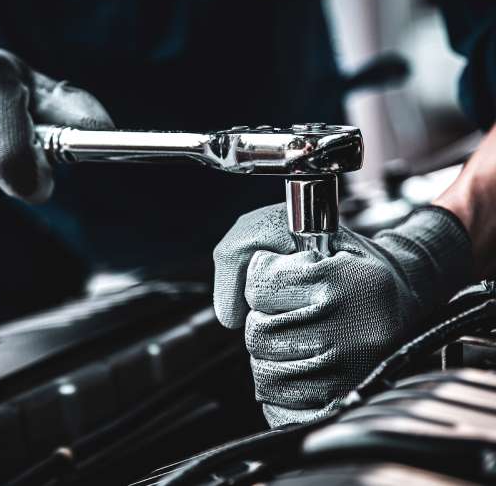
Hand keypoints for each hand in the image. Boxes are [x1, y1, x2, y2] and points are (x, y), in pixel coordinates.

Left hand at [213, 203, 471, 426]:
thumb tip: (226, 311)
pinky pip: (281, 397)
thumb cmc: (348, 261)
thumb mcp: (308, 235)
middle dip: (261, 319)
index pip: (260, 286)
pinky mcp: (346, 391)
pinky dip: (276, 381)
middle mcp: (350, 324)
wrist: (406, 290)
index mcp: (340, 279)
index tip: (276, 280)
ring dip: (267, 352)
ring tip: (293, 333)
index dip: (259, 281)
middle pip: (259, 332)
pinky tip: (295, 360)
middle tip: (285, 309)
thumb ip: (250, 246)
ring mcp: (350, 363)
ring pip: (265, 368)